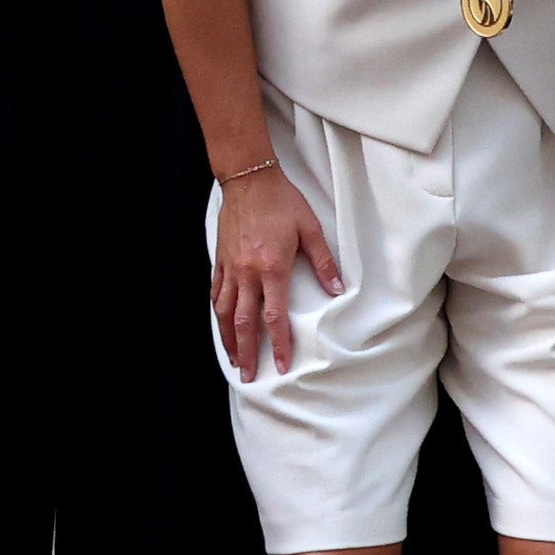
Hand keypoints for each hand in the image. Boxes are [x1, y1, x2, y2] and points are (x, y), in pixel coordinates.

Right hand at [206, 162, 344, 375]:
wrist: (249, 178)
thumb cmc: (281, 201)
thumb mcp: (310, 228)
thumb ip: (324, 262)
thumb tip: (337, 290)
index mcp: (272, 268)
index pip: (275, 317)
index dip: (279, 344)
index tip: (282, 365)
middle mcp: (248, 273)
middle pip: (244, 323)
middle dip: (247, 352)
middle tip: (248, 375)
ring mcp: (231, 267)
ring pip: (226, 312)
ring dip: (228, 338)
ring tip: (232, 359)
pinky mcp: (221, 259)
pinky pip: (216, 292)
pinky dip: (218, 312)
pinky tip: (221, 324)